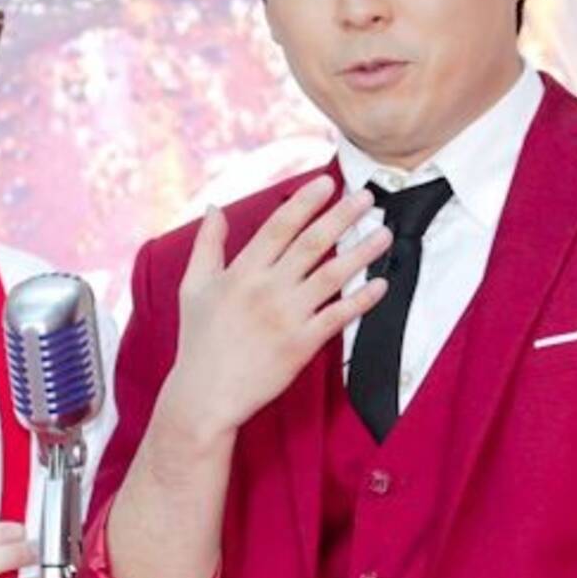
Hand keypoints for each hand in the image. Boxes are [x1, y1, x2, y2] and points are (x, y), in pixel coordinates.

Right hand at [154, 175, 389, 462]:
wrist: (205, 394)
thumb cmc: (198, 340)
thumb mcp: (192, 286)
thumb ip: (207, 244)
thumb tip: (215, 207)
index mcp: (241, 272)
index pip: (279, 227)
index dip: (305, 202)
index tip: (327, 182)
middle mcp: (266, 289)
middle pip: (312, 243)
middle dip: (342, 216)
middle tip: (367, 197)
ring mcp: (286, 317)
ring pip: (331, 276)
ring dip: (361, 252)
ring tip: (384, 233)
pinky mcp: (301, 345)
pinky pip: (338, 316)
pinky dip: (361, 300)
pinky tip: (380, 284)